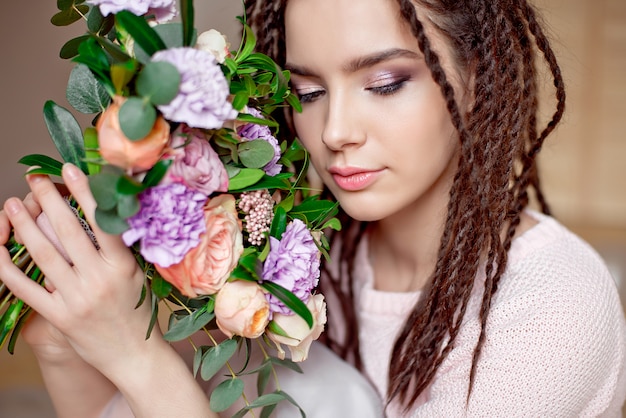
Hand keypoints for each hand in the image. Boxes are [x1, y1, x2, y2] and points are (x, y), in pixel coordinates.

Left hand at [0, 163, 157, 376]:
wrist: (134, 355)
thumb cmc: (136, 311)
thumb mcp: (135, 275)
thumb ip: (118, 248)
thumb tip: (100, 211)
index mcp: (123, 267)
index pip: (102, 221)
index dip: (85, 192)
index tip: (69, 168)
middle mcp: (100, 280)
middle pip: (68, 232)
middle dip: (48, 200)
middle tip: (34, 179)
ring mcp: (77, 299)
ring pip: (44, 254)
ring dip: (25, 226)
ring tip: (12, 205)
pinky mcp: (59, 317)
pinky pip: (26, 288)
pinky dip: (8, 267)